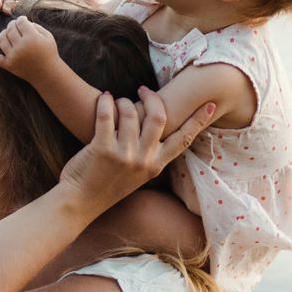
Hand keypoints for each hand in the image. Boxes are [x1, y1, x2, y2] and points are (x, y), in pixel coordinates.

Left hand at [0, 14, 61, 80]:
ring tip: (10, 33)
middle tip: (17, 26)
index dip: (21, 19)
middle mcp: (20, 47)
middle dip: (13, 25)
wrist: (47, 74)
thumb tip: (21, 21)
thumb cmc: (49, 53)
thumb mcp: (47, 36)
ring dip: (4, 33)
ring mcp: (12, 57)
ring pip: (2, 39)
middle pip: (10, 29)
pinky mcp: (7, 65)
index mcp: (32, 38)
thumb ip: (35, 25)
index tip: (24, 21)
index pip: (20, 22)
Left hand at [59, 87, 214, 208]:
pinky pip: (107, 115)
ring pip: (132, 112)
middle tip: (144, 89)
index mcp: (156, 165)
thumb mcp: (138, 174)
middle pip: (159, 117)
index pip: (184, 140)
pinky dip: (105, 102)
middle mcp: (144, 160)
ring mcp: (124, 154)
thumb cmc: (106, 184)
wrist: (80, 201)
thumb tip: (158, 127)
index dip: (198, 121)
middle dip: (153, 98)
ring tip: (117, 101)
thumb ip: (149, 155)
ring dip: (125, 101)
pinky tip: (104, 98)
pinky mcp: (102, 148)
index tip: (211, 105)